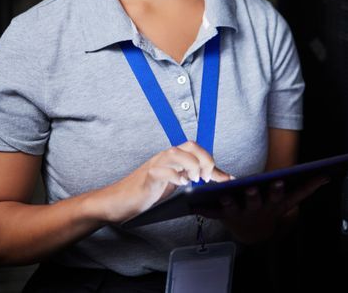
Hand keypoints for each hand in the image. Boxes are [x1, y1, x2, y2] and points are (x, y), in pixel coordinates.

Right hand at [96, 140, 234, 223]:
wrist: (119, 202)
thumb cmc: (148, 193)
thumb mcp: (175, 185)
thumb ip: (194, 179)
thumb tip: (220, 180)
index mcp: (173, 158)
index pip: (196, 149)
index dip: (213, 160)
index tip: (228, 178)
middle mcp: (165, 157)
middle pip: (189, 145)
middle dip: (204, 159)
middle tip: (208, 178)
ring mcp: (155, 165)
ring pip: (176, 153)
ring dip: (191, 165)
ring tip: (196, 180)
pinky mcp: (147, 177)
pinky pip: (161, 170)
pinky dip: (174, 176)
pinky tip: (181, 184)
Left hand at [196, 175, 330, 244]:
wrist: (253, 232)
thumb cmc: (271, 207)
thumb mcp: (289, 200)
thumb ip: (307, 188)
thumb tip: (327, 175)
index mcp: (274, 205)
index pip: (280, 198)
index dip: (280, 191)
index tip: (280, 181)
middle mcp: (258, 211)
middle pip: (256, 202)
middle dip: (255, 196)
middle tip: (252, 188)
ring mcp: (241, 214)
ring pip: (234, 208)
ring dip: (229, 202)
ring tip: (223, 193)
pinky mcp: (224, 217)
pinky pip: (213, 213)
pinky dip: (203, 209)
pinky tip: (194, 203)